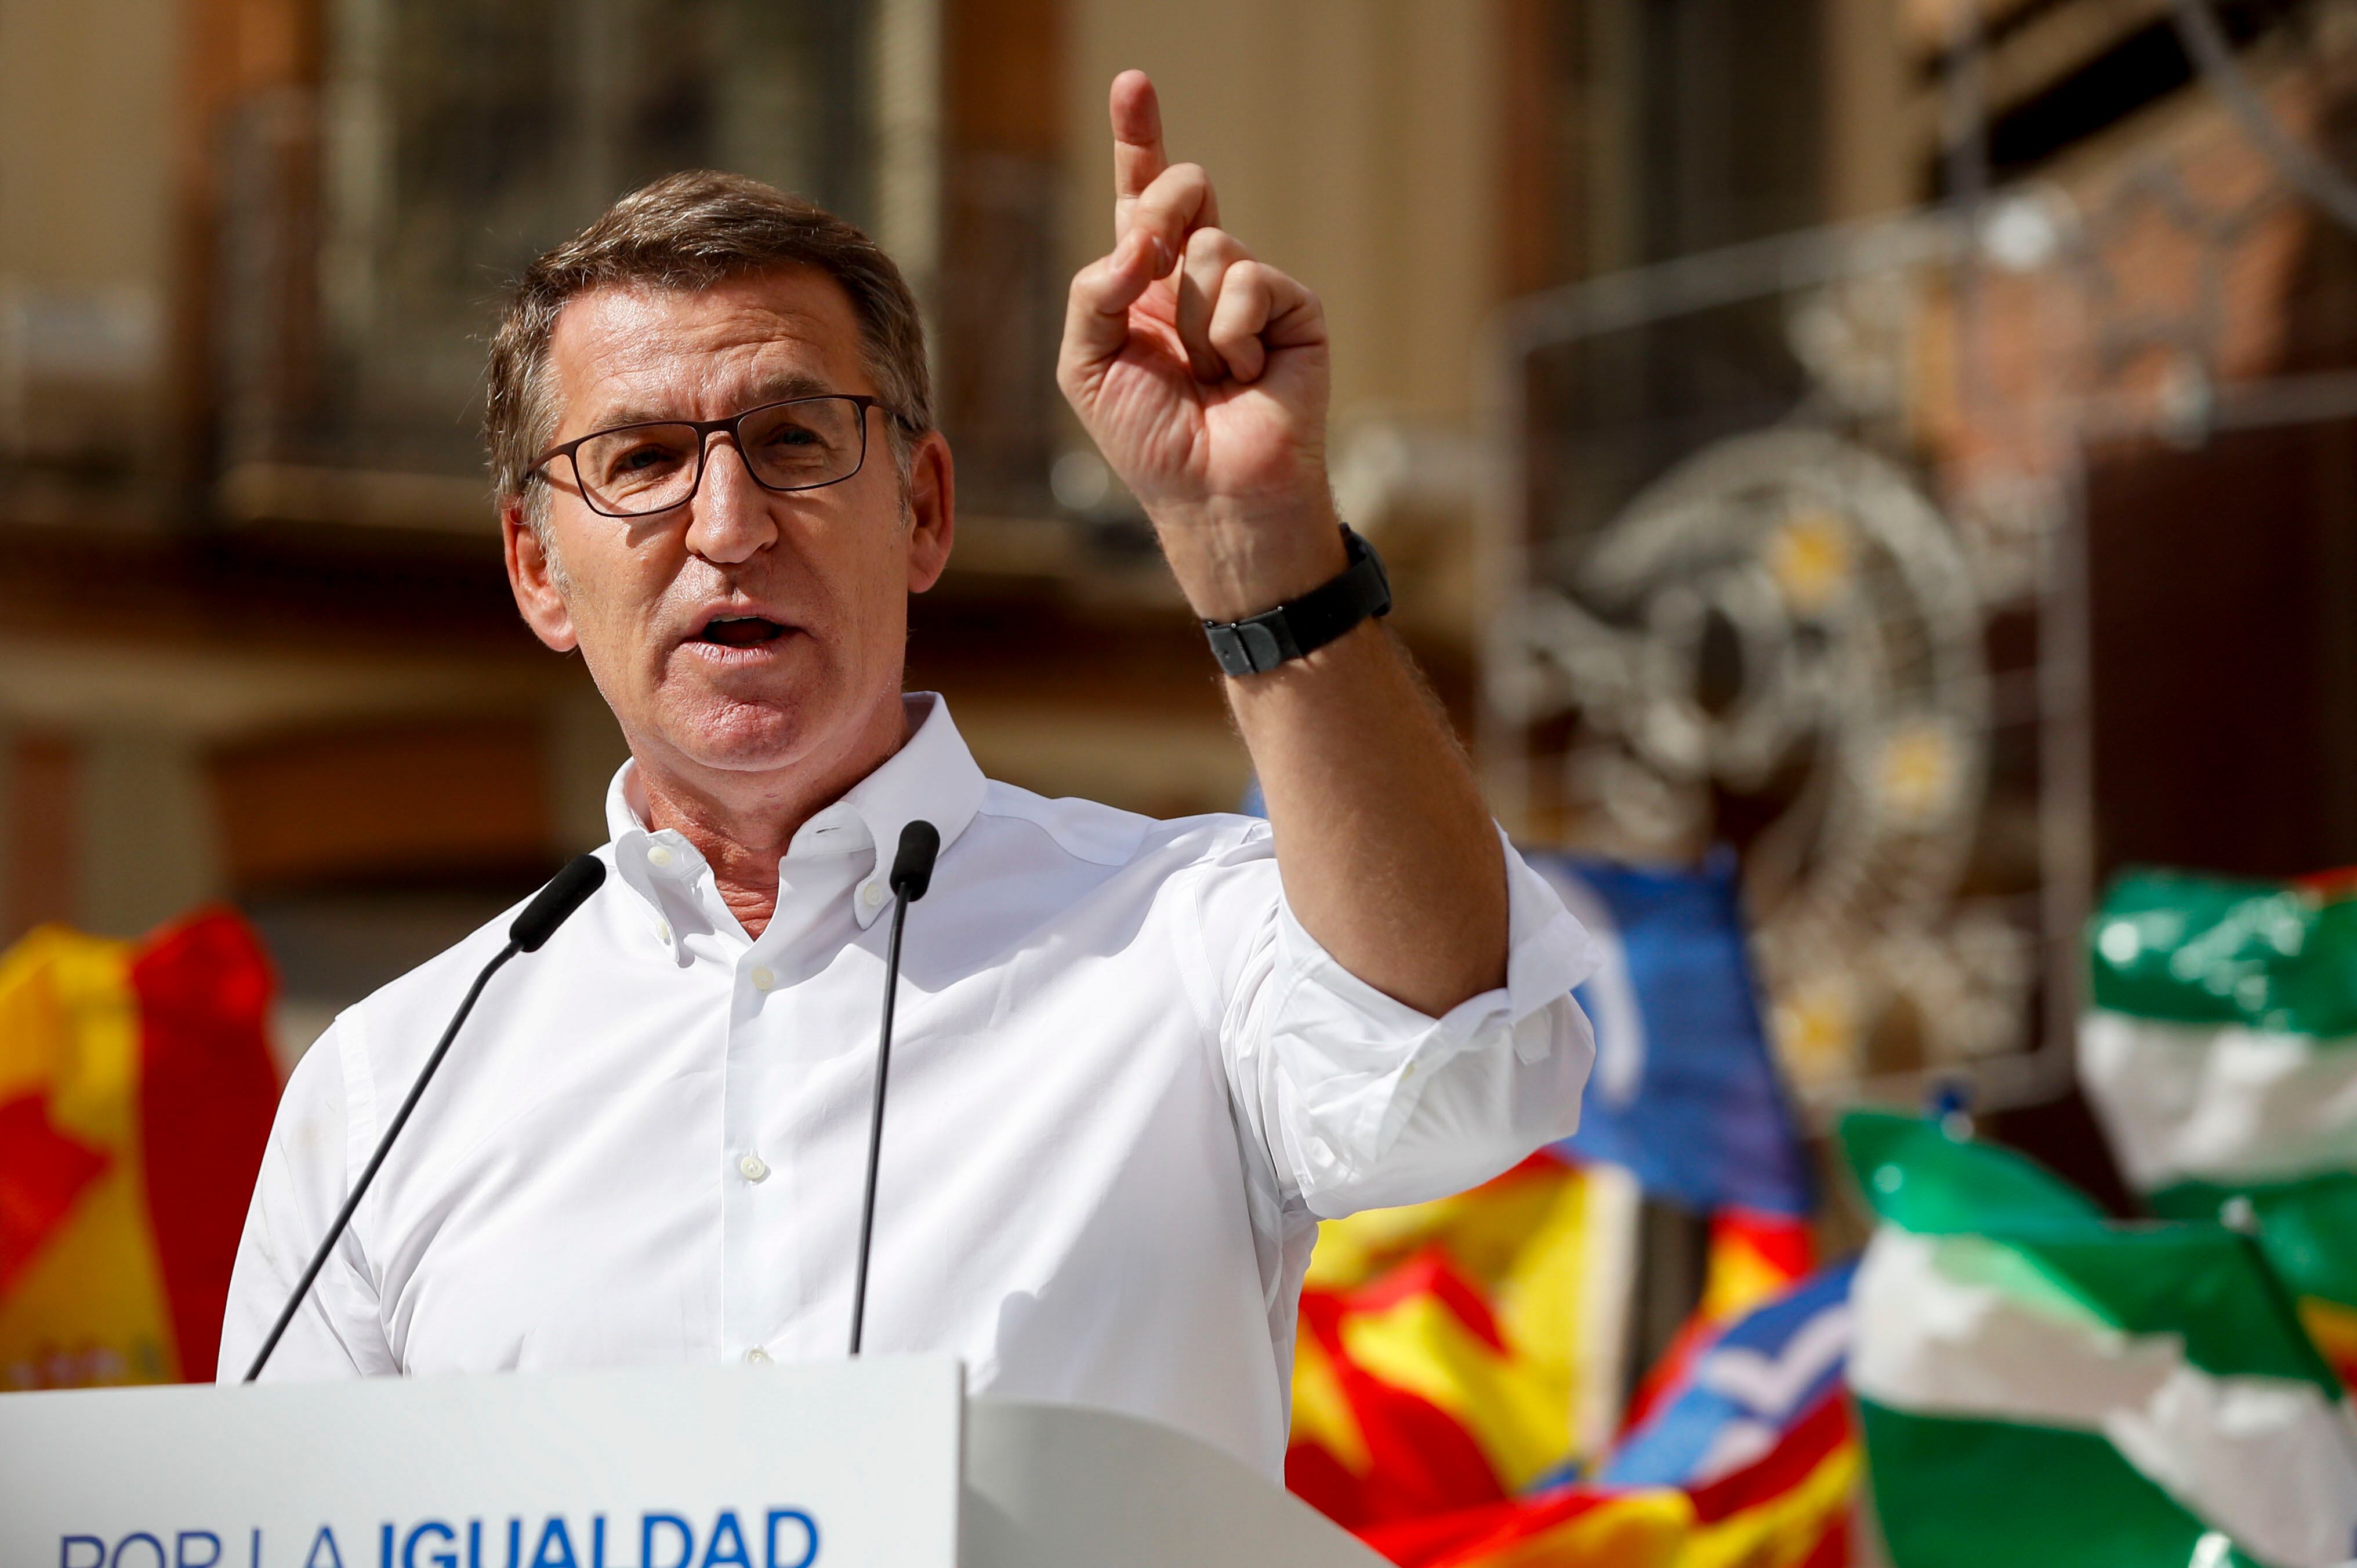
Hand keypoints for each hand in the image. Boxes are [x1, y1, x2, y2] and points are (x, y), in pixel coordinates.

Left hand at [1058, 71, 1342, 621]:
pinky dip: (1233, 333)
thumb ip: (1093, 290)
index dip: (1138, 140)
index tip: (1133, 84)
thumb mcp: (1087, 363)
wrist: (1213, 495)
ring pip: (1211, 245)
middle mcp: (1199, 280)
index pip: (1141, 201)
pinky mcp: (1295, 309)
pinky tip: (1243, 376)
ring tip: (1207, 375)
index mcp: (1146, 286)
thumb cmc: (1149, 440)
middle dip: (1162, 203)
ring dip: (1192, 318)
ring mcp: (1251, 293)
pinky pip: (1252, 279)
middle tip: (1155, 253)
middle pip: (1181, 192)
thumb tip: (1136, 239)